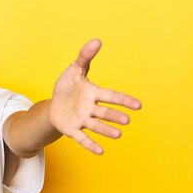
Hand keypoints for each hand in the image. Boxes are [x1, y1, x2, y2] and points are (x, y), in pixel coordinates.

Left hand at [49, 39, 141, 154]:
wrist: (54, 104)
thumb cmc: (68, 87)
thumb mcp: (74, 70)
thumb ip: (85, 57)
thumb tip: (97, 40)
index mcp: (93, 93)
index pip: (111, 96)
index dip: (124, 100)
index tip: (138, 105)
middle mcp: (90, 108)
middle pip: (104, 112)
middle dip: (115, 116)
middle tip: (127, 120)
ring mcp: (82, 120)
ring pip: (96, 126)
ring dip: (106, 131)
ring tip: (118, 135)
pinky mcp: (72, 129)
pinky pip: (82, 138)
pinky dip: (90, 144)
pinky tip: (101, 152)